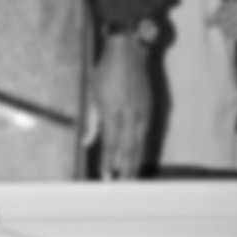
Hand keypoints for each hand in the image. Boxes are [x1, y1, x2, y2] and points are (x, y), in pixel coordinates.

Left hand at [93, 34, 150, 180]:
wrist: (128, 51)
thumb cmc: (105, 72)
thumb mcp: (92, 93)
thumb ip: (91, 121)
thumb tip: (87, 143)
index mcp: (112, 109)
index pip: (111, 143)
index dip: (109, 161)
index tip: (105, 175)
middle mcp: (129, 113)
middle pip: (128, 148)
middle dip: (124, 168)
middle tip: (119, 184)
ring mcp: (142, 111)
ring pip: (140, 144)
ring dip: (135, 162)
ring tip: (130, 178)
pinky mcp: (150, 109)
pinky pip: (146, 134)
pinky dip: (142, 148)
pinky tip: (138, 158)